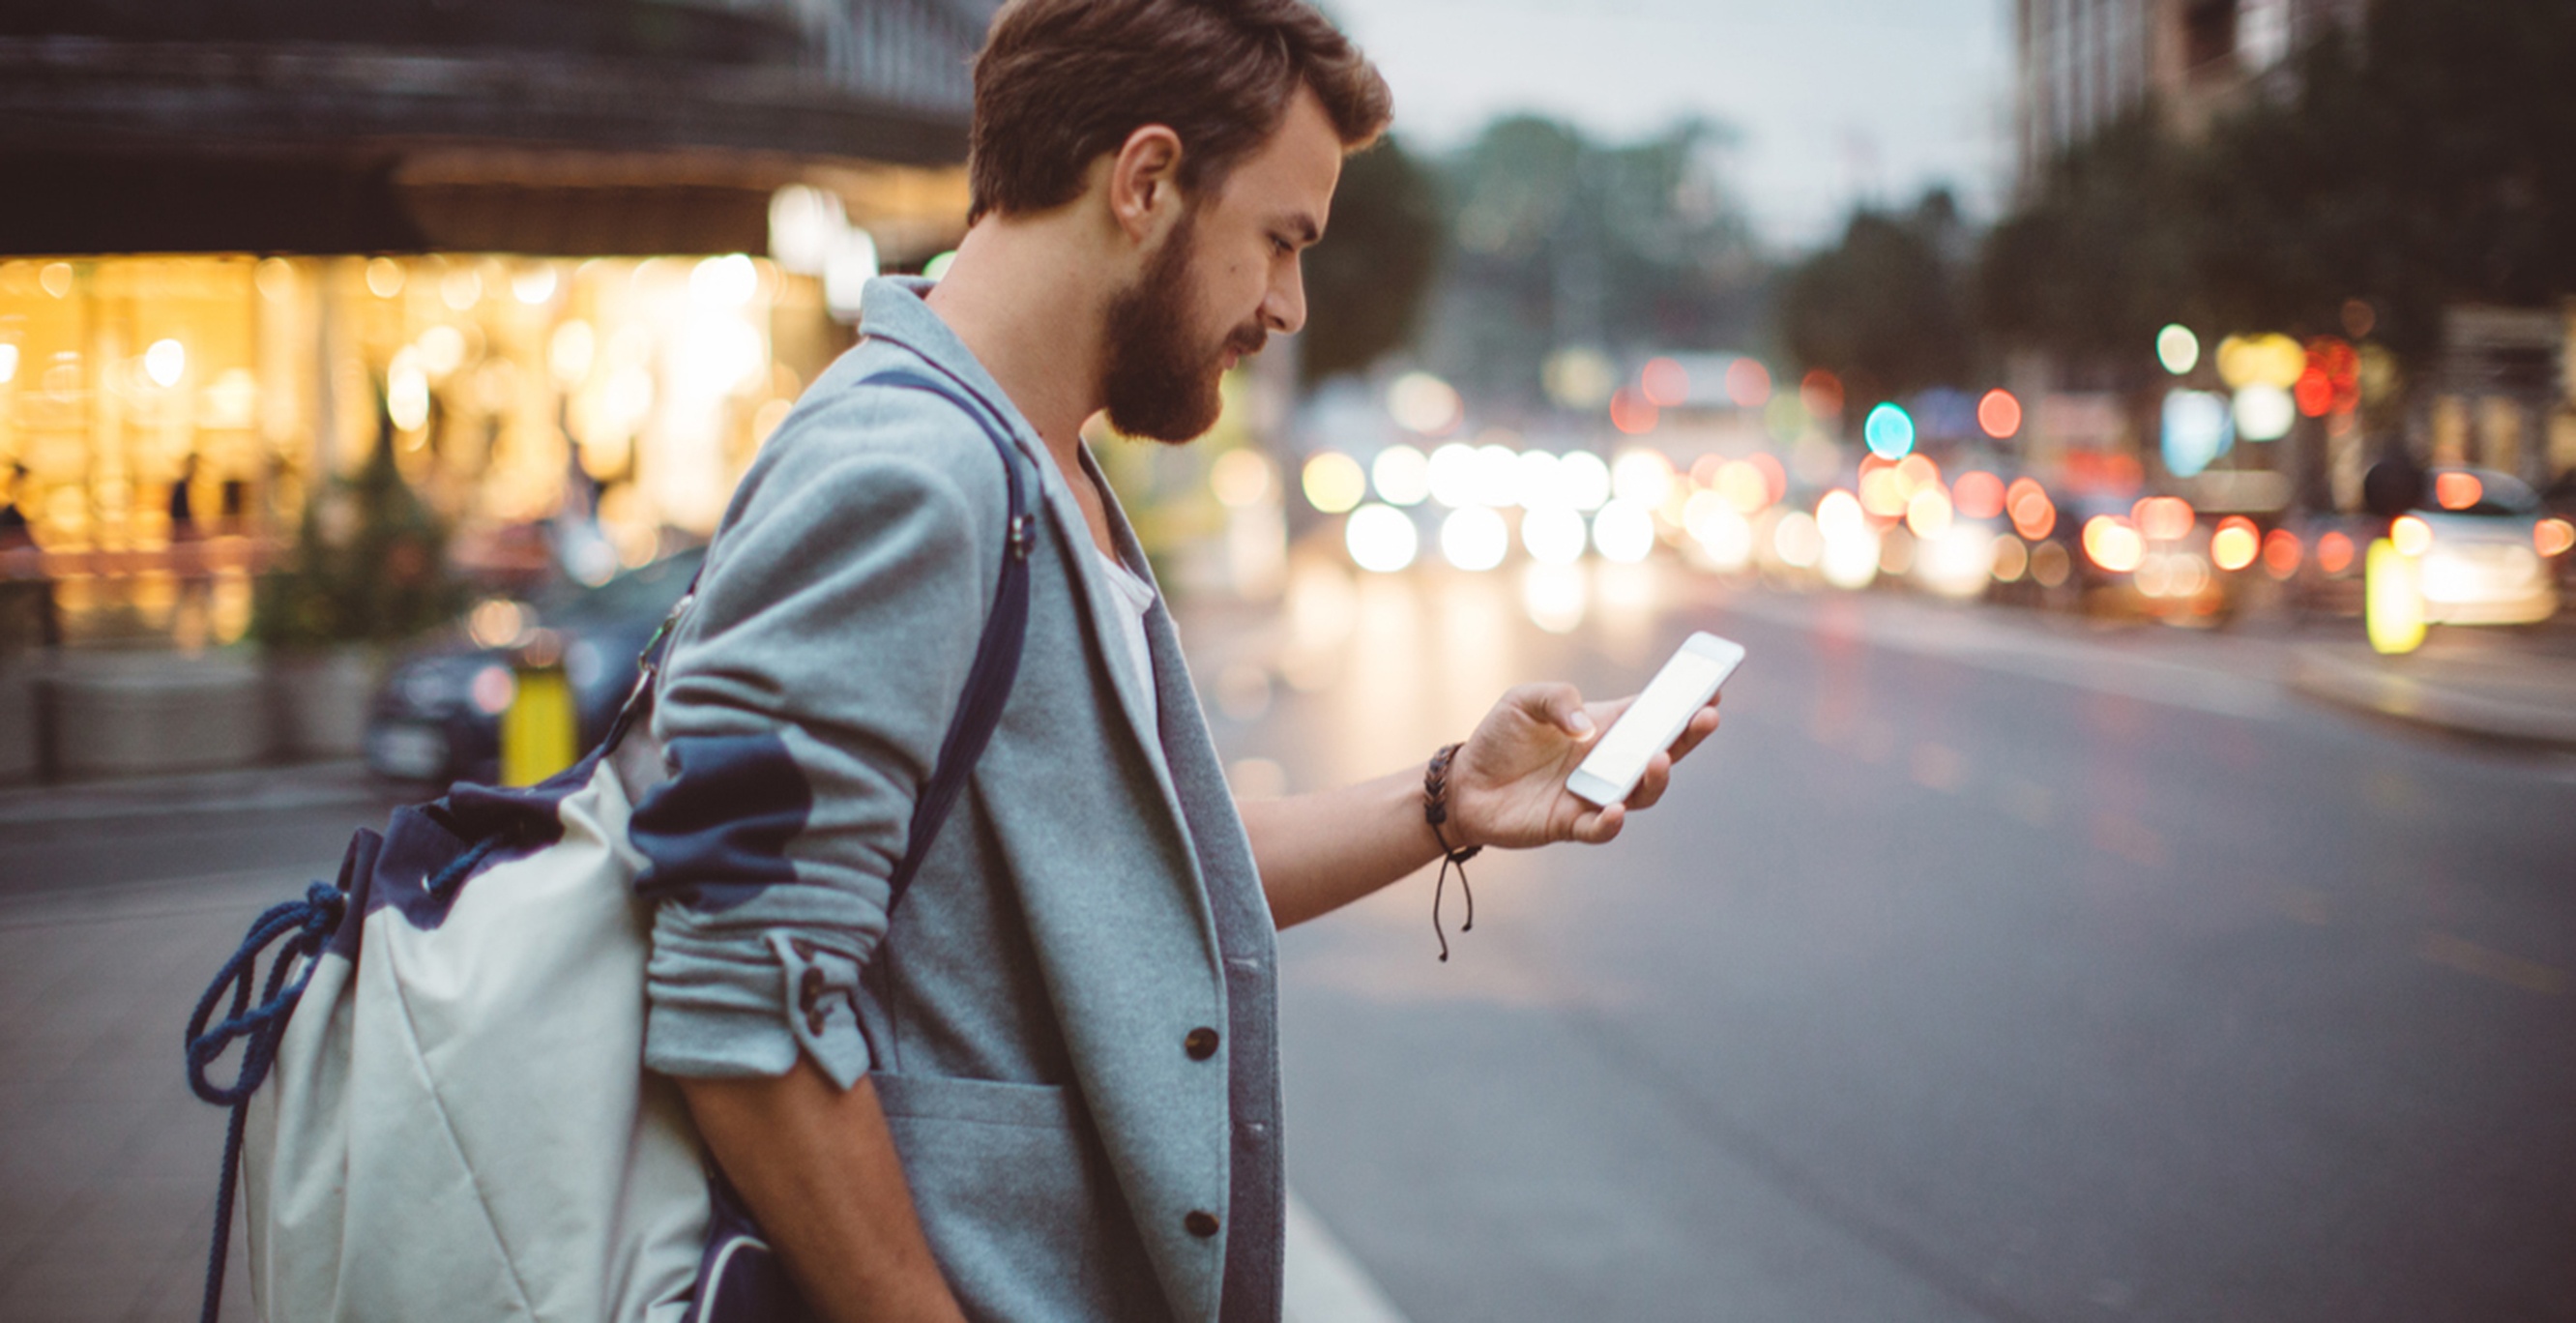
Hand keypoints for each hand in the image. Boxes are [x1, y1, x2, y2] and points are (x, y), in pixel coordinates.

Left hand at [1444, 683, 1721, 849]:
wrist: (1463, 784)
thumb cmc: (1499, 738)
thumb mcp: (1524, 701)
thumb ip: (1558, 701)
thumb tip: (1588, 729)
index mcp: (1606, 727)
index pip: (1655, 714)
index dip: (1685, 702)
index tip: (1713, 687)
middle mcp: (1609, 762)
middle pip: (1662, 752)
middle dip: (1689, 735)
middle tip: (1706, 716)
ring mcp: (1595, 794)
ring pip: (1641, 793)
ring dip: (1655, 778)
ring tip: (1657, 759)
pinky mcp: (1571, 824)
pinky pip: (1601, 828)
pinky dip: (1610, 822)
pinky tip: (1612, 809)